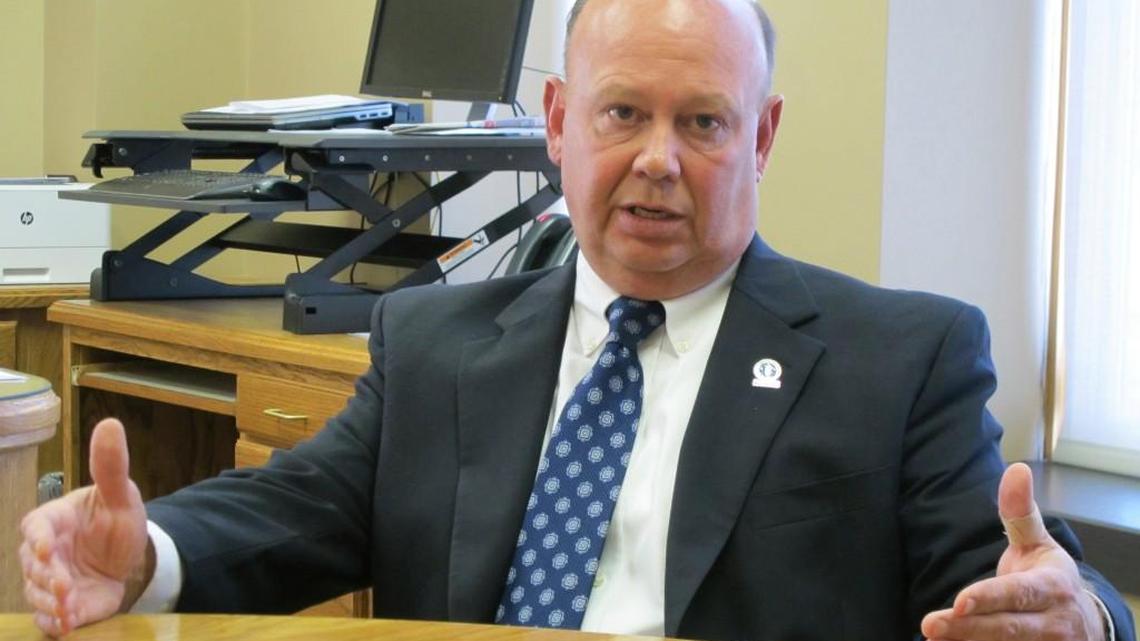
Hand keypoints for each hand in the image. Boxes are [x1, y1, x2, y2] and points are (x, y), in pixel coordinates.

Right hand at [19, 418, 150, 636]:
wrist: (131, 558)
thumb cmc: (117, 521)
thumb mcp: (120, 494)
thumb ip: (111, 465)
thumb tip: (109, 424)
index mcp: (53, 520)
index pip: (35, 527)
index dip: (39, 539)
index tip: (50, 549)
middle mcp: (44, 552)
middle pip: (33, 566)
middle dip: (46, 577)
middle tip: (65, 585)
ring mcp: (48, 581)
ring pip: (37, 594)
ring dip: (50, 603)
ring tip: (68, 608)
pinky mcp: (60, 606)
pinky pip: (48, 618)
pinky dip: (55, 623)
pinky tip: (67, 625)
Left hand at [921, 463, 1106, 640]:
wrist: (1085, 624)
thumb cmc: (1050, 578)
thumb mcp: (1038, 544)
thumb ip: (1020, 512)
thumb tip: (1016, 469)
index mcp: (1051, 587)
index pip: (1018, 594)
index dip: (990, 598)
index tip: (960, 601)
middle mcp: (1050, 623)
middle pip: (1005, 628)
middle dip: (968, 628)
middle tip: (931, 625)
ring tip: (934, 640)